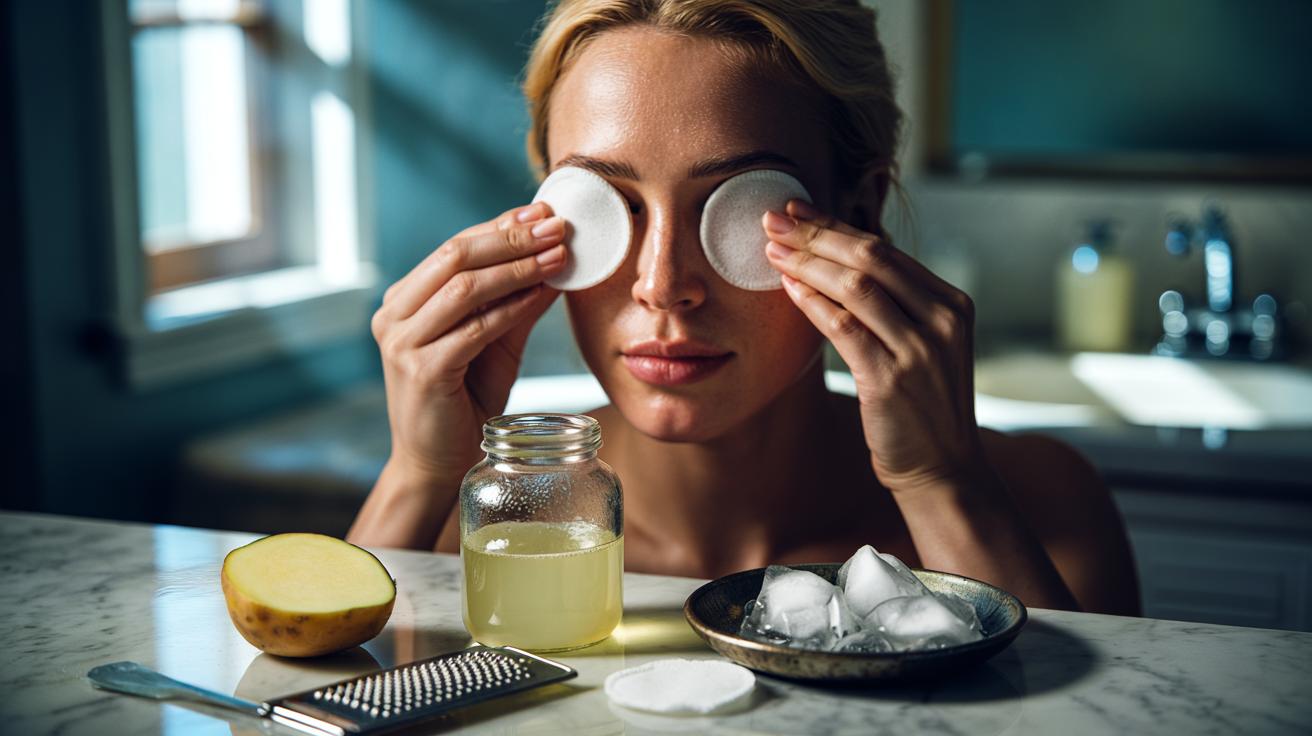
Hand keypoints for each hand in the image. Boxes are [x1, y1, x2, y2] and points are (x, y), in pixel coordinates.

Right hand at [371, 202, 566, 482]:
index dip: (501, 225)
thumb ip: (517, 299)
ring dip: (518, 268)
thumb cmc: (466, 399)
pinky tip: (543, 295)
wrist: (438, 463)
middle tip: (557, 227)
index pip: (455, 246)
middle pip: (455, 256)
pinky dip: (512, 308)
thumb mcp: (496, 340)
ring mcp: (402, 342)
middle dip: (512, 238)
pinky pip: (474, 328)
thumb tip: (558, 256)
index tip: (544, 212)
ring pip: (464, 287)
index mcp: (405, 299)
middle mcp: (394, 315)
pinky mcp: (421, 371)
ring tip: (559, 255)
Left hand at [763, 200, 984, 492]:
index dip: (836, 227)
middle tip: (774, 219)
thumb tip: (837, 260)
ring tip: (772, 250)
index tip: (797, 210)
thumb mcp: (922, 346)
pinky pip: (844, 329)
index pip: (887, 251)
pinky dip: (813, 304)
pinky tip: (788, 289)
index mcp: (952, 304)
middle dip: (816, 235)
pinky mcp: (892, 379)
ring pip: (856, 287)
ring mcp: (920, 350)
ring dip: (807, 264)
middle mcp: (943, 320)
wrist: (943, 470)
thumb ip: (894, 306)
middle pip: (871, 258)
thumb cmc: (922, 408)